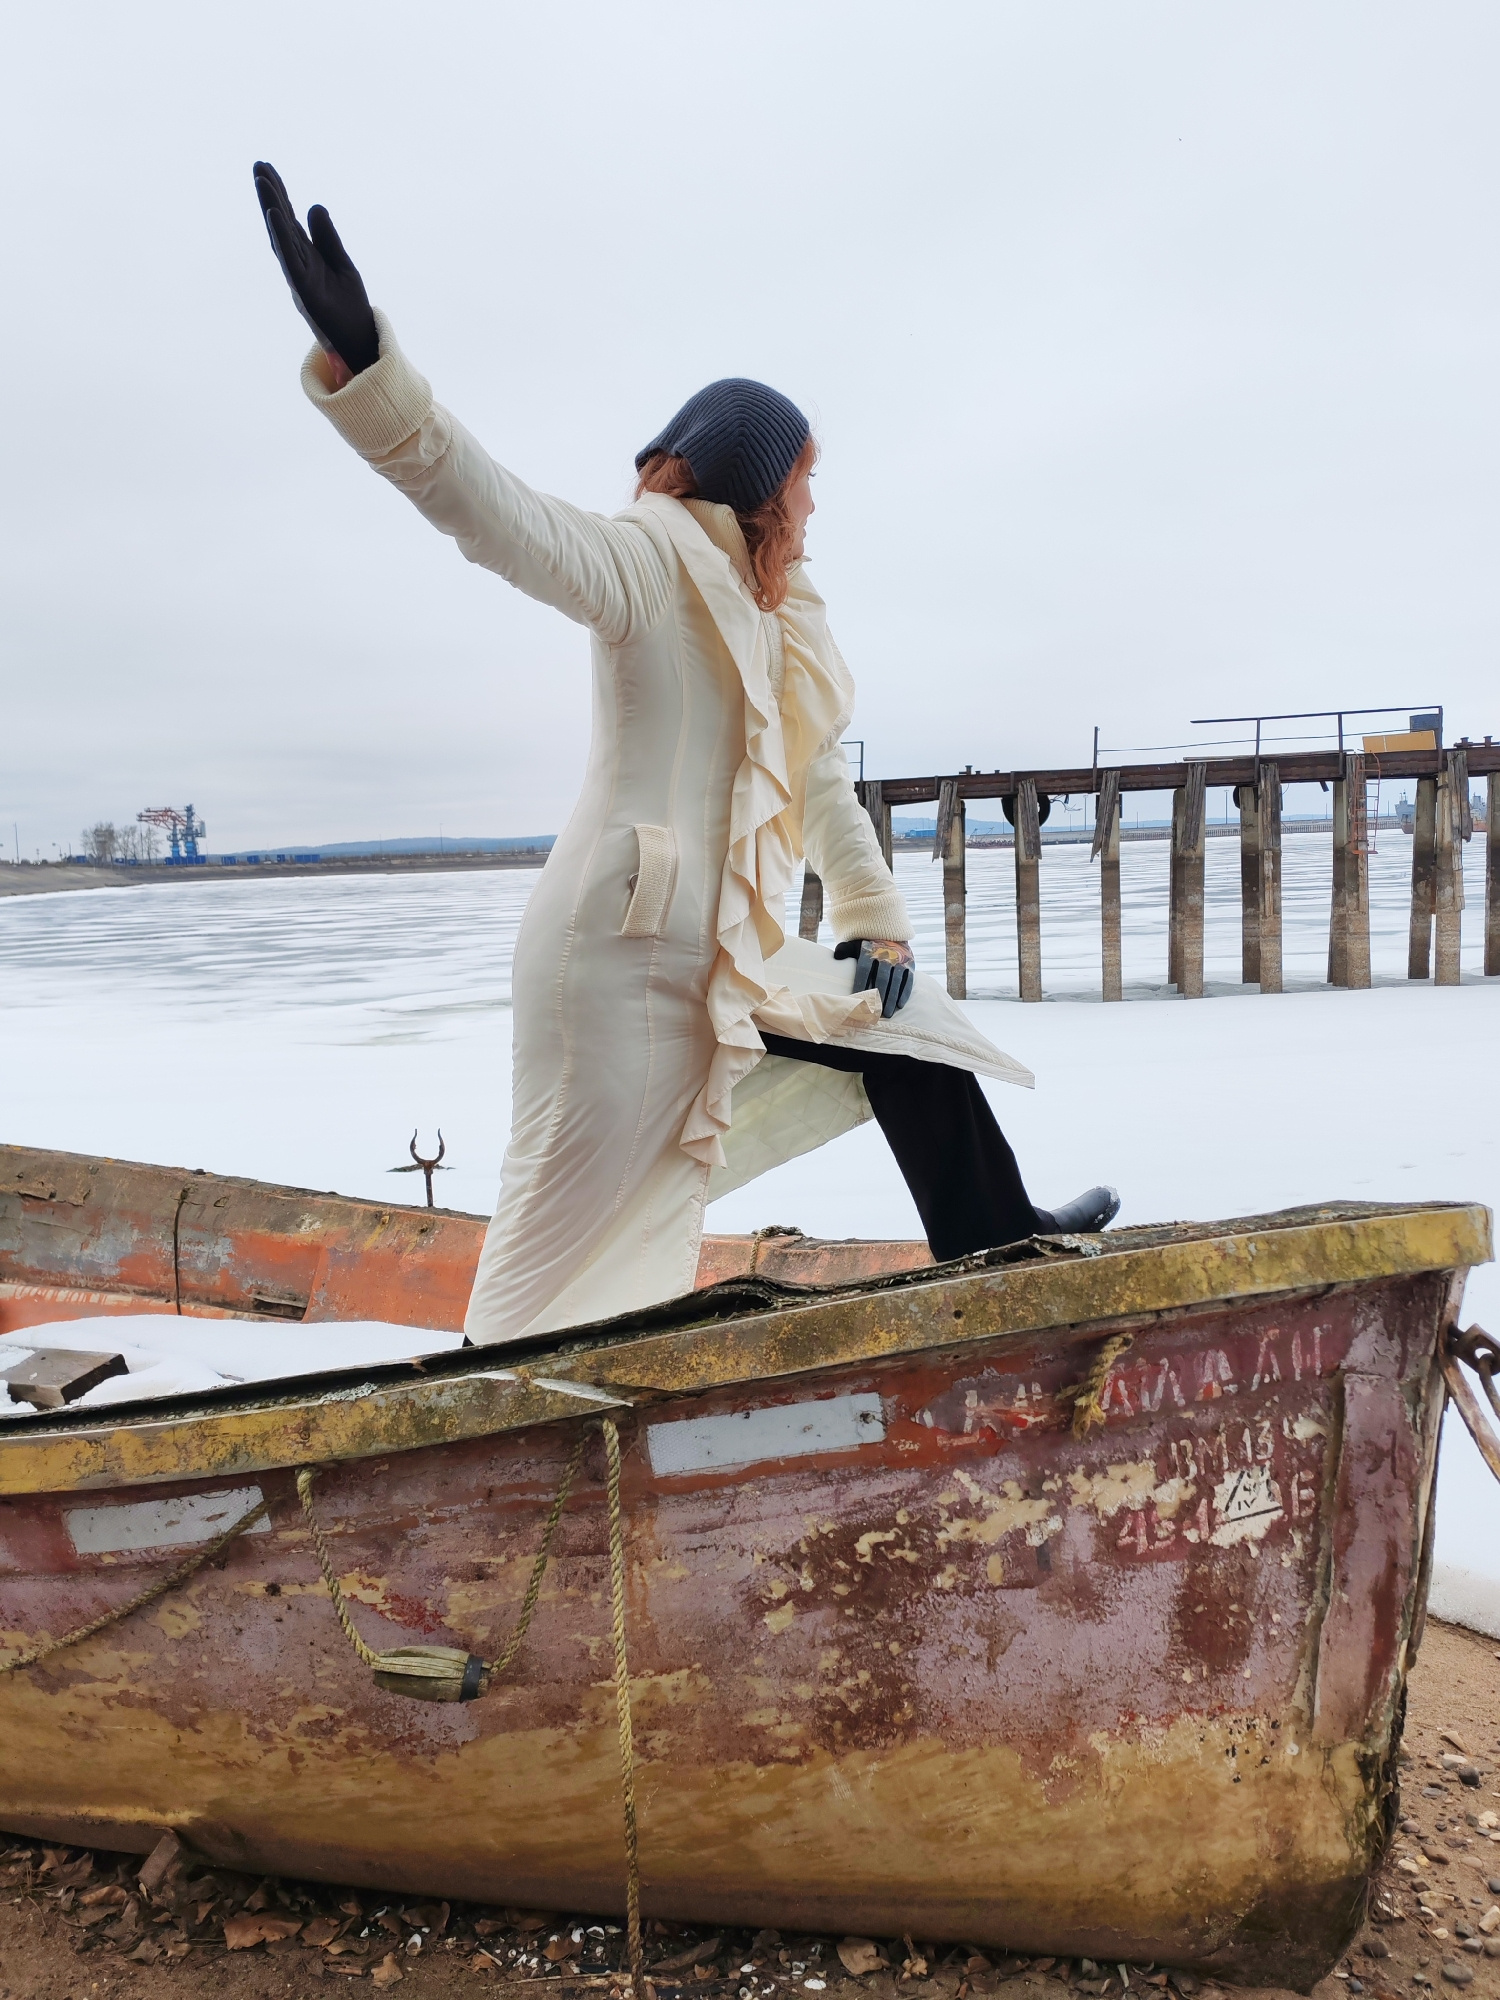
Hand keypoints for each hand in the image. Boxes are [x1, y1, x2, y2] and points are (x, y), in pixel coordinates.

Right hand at [252, 161, 379, 375]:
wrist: (358, 340)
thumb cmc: (348, 305)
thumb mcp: (342, 263)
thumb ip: (328, 238)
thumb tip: (314, 206)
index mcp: (307, 255)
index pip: (290, 219)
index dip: (279, 194)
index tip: (267, 169)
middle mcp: (298, 263)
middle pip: (281, 223)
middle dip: (270, 194)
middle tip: (258, 165)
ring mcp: (299, 276)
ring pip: (282, 237)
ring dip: (271, 208)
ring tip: (262, 180)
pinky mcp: (305, 290)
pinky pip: (291, 260)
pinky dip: (282, 238)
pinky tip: (276, 215)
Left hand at [834, 938, 914, 1017]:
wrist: (891, 934)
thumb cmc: (868, 946)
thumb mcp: (855, 944)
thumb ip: (845, 950)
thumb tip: (837, 957)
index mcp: (871, 951)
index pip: (865, 969)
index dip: (861, 984)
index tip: (858, 1000)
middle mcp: (886, 955)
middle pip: (882, 978)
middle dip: (878, 997)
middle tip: (874, 1013)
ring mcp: (899, 961)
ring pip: (896, 982)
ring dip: (891, 999)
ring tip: (887, 1014)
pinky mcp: (910, 965)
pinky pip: (908, 981)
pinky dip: (904, 994)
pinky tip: (900, 1006)